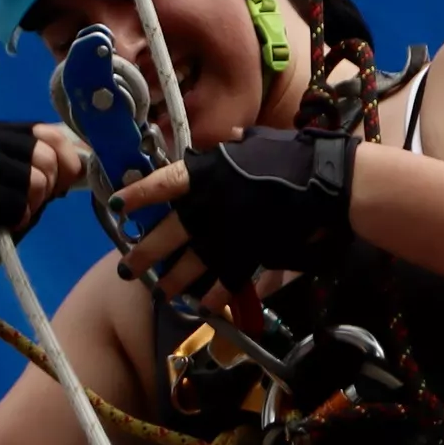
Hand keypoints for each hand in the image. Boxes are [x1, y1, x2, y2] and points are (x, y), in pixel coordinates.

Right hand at [0, 121, 86, 286]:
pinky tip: (4, 224)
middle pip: (45, 155)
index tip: (66, 183)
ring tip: (16, 215)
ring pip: (35, 178)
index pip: (47, 132)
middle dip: (50, 187)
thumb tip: (86, 160)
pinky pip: (16, 202)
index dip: (68, 158)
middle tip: (33, 204)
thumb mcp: (24, 192)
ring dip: (33, 205)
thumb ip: (50, 175)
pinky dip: (18, 219)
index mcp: (0, 135)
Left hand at [126, 128, 357, 294]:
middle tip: (128, 267)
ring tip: (160, 292)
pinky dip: (214, 296)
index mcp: (206, 172)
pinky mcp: (248, 256)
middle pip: (166, 234)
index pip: (160, 185)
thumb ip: (237, 144)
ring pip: (189, 264)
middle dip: (144, 253)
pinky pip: (224, 281)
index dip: (135, 196)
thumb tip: (230, 138)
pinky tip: (202, 305)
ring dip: (172, 281)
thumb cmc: (294, 157)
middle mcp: (207, 206)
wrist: (327, 184)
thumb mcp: (258, 142)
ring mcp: (226, 234)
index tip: (116, 207)